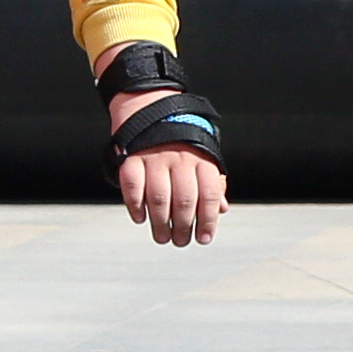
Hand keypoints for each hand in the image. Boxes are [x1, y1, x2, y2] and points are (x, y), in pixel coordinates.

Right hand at [108, 86, 227, 246]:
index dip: (208, 221)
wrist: (151, 110)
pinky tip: (141, 218)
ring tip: (163, 237)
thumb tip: (221, 209)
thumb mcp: (203, 157)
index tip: (204, 238)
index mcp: (201, 160)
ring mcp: (154, 158)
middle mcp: (179, 159)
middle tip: (181, 241)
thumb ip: (212, 184)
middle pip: (183, 201)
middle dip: (183, 227)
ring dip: (160, 223)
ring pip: (158, 198)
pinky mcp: (131, 159)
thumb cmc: (182, 141)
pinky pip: (132, 186)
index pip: (208, 195)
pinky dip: (135, 205)